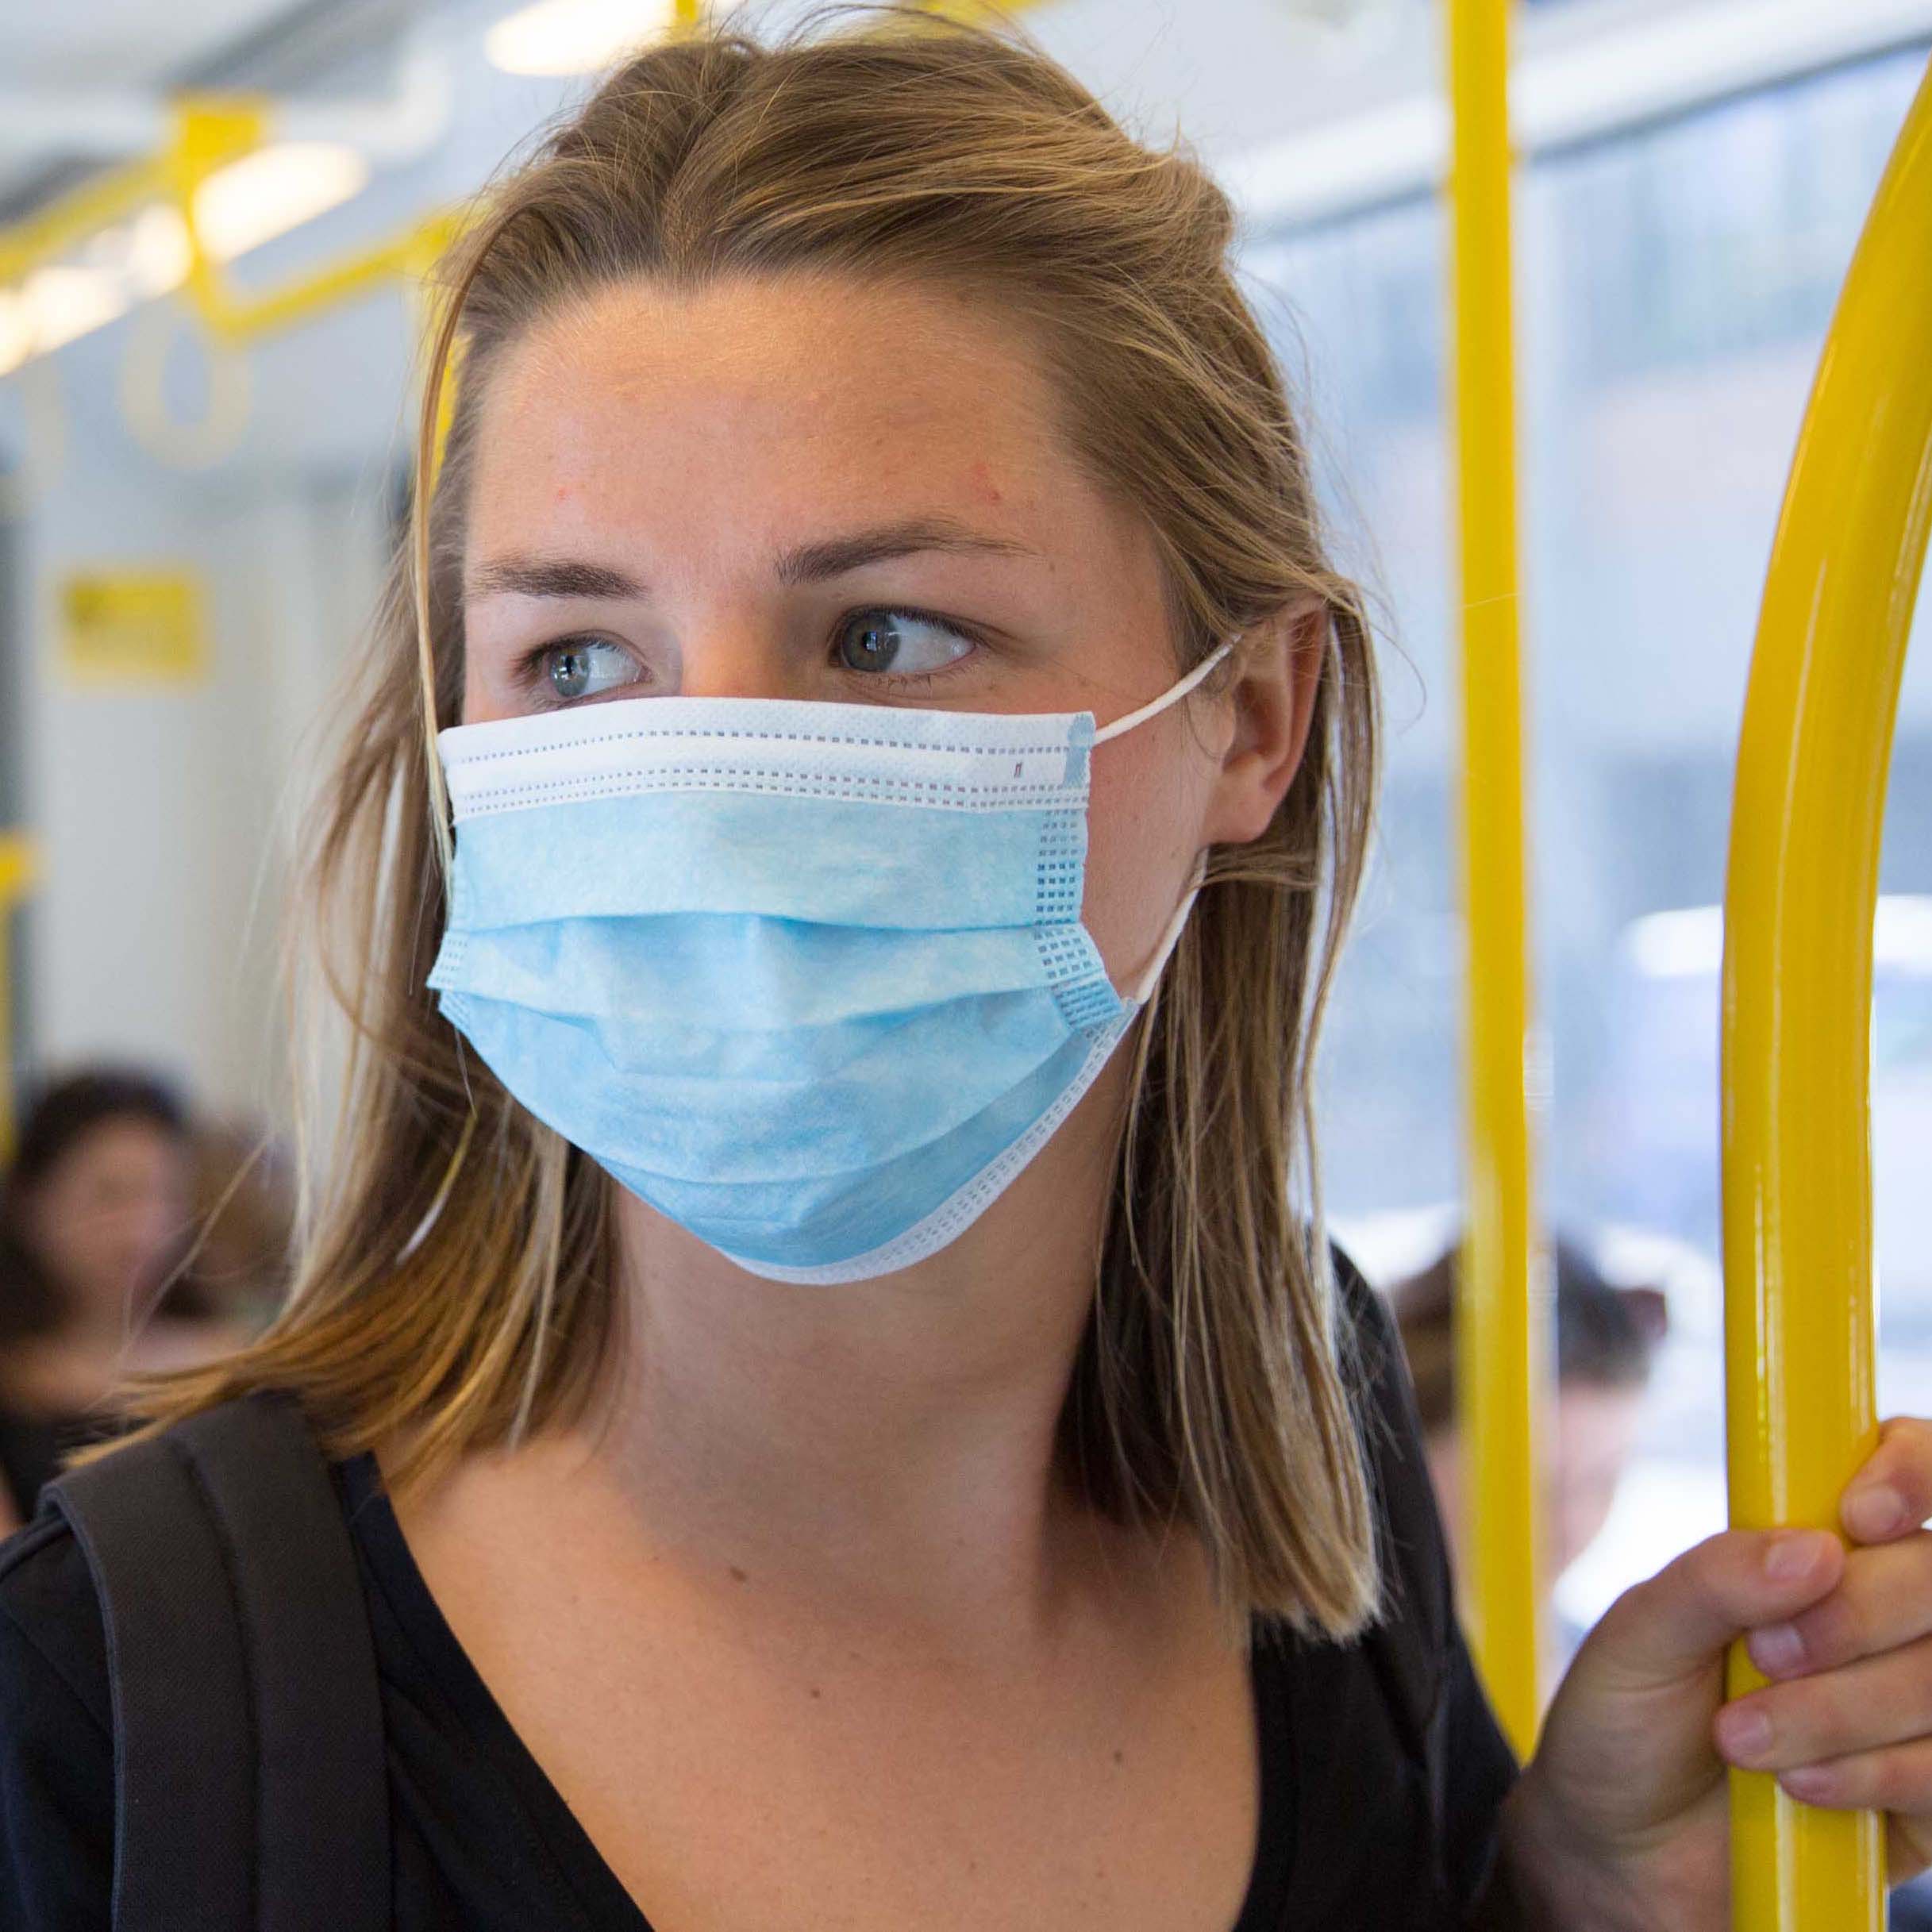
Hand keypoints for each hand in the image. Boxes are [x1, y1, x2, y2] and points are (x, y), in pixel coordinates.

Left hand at [1502, 1415, 1931, 1928]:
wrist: (1620, 1858)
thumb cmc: (1624, 1726)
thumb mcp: (1636, 1639)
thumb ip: (1711, 1581)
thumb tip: (1813, 1549)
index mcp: (1815, 1546)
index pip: (1911, 1466)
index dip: (1910, 1472)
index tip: (1857, 1515)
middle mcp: (1883, 1614)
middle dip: (1857, 1615)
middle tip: (1764, 1655)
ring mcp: (1916, 1703)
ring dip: (1843, 1708)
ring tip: (1743, 1738)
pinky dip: (1873, 1775)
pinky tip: (1799, 1788)